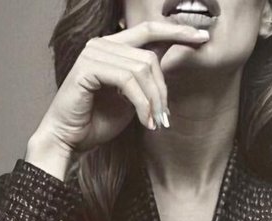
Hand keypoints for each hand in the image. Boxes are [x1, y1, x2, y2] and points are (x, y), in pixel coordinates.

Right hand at [25, 21, 210, 179]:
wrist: (70, 140)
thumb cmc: (98, 120)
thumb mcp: (132, 96)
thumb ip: (147, 75)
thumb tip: (175, 54)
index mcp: (112, 45)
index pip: (149, 29)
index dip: (177, 31)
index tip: (202, 38)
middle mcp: (101, 44)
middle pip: (150, 56)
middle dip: (163, 89)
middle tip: (165, 117)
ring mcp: (93, 53)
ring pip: (142, 69)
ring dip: (153, 101)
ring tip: (154, 123)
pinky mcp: (87, 69)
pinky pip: (127, 80)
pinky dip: (140, 104)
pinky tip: (144, 122)